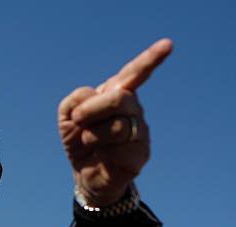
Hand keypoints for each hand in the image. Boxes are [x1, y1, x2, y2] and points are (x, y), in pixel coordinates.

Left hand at [58, 38, 172, 205]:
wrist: (85, 173)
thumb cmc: (80, 139)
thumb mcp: (67, 117)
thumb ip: (75, 100)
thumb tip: (95, 96)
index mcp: (117, 94)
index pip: (135, 73)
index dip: (151, 58)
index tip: (168, 44)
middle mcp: (134, 109)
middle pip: (119, 99)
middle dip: (91, 110)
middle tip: (77, 119)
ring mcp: (140, 131)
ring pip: (117, 127)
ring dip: (92, 135)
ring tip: (89, 141)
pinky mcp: (141, 154)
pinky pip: (119, 150)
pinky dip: (102, 153)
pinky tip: (103, 156)